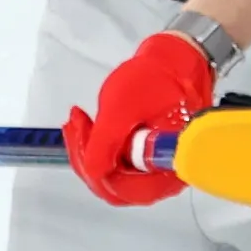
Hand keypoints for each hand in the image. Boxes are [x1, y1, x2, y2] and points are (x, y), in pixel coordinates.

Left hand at [58, 25, 223, 204]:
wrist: (174, 62)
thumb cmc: (156, 78)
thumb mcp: (123, 107)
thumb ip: (106, 142)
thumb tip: (93, 172)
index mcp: (170, 165)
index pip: (123, 189)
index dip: (96, 167)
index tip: (83, 134)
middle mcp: (165, 176)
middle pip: (115, 188)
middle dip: (88, 158)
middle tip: (76, 127)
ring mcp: (155, 169)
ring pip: (111, 178)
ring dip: (89, 152)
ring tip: (79, 123)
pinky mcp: (146, 160)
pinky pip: (115, 166)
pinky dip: (96, 148)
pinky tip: (86, 127)